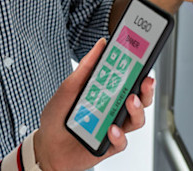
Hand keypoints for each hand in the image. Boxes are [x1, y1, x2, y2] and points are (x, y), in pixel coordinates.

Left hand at [33, 38, 154, 170]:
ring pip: (137, 119)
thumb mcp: (69, 88)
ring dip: (137, 109)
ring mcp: (114, 127)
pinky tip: (111, 129)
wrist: (45, 147)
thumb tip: (101, 45)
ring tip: (129, 101)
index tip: (145, 58)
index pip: (129, 79)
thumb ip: (86, 68)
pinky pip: (122, 141)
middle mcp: (113, 109)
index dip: (140, 69)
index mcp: (107, 92)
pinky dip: (119, 135)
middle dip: (147, 89)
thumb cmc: (57, 117)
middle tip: (145, 81)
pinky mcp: (110, 145)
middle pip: (140, 98)